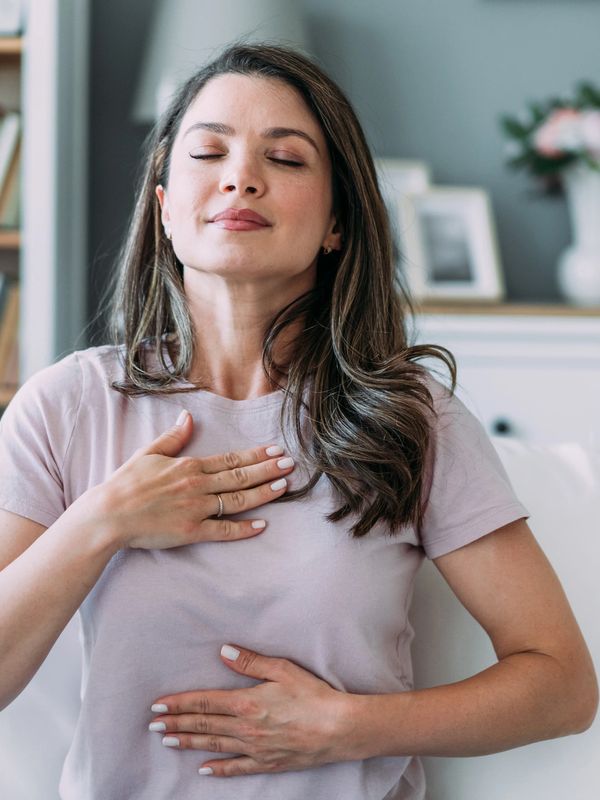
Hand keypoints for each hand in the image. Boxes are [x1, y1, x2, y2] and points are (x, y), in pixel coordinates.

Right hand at [84, 411, 294, 549]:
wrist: (109, 514)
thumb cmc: (125, 483)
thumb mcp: (149, 453)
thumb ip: (173, 437)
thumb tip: (188, 417)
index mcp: (189, 466)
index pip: (230, 459)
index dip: (255, 454)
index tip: (275, 449)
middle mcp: (197, 485)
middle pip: (241, 476)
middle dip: (268, 469)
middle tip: (290, 464)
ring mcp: (196, 509)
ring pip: (238, 500)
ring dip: (263, 493)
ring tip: (284, 486)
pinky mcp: (192, 532)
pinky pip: (223, 530)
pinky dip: (244, 529)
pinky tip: (262, 525)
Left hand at [148, 645, 355, 776]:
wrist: (339, 728)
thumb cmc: (314, 695)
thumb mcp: (282, 669)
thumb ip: (249, 662)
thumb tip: (223, 651)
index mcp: (246, 702)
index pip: (204, 702)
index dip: (179, 703)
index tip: (159, 705)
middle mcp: (245, 728)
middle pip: (203, 724)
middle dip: (176, 723)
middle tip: (153, 725)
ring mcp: (255, 748)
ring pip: (213, 745)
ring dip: (188, 742)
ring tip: (168, 740)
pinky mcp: (267, 763)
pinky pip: (236, 768)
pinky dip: (217, 769)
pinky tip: (203, 769)